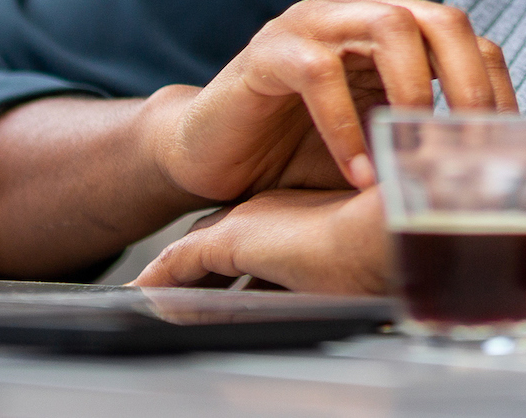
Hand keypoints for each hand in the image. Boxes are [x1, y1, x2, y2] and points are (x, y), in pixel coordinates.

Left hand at [133, 187, 390, 294]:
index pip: (255, 252)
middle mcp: (271, 219)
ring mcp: (250, 226)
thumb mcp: (350, 279)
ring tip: (151, 298)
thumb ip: (329, 283)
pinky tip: (141, 294)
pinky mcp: (232, 238)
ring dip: (176, 281)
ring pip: (197, 257)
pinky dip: (160, 277)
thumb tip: (338, 306)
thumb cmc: (384, 256)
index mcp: (302, 224)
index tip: (223, 291)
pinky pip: (180, 263)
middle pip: (221, 252)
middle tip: (178, 295)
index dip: (235, 271)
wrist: (382, 234)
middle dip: (202, 277)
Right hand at [140, 0, 515, 204]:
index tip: (508, 148)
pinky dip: (346, 126)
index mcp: (391, 28)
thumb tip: (498, 180)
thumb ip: (422, 143)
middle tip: (478, 146)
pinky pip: (318, 71)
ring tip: (417, 153)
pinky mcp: (268, 51)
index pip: (466, 38)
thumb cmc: (299, 153)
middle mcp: (358, 12)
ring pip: (388, 27)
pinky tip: (356, 172)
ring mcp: (311, 22)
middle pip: (439, 19)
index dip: (494, 88)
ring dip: (413, 93)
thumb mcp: (375, 147)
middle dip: (470, 83)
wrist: (211, 156)